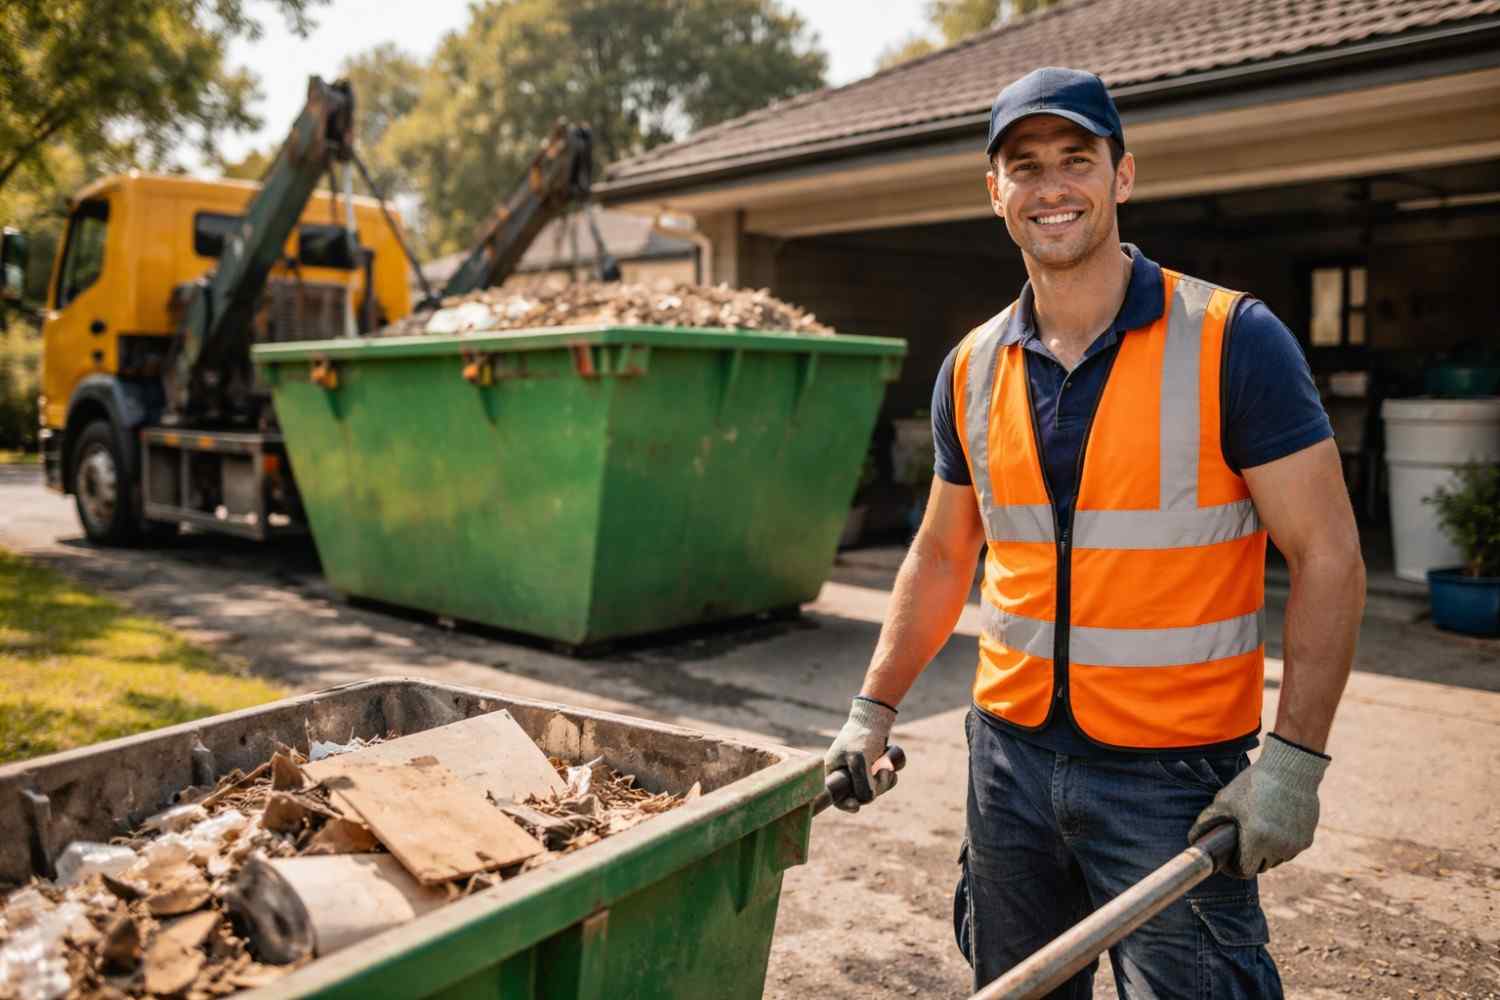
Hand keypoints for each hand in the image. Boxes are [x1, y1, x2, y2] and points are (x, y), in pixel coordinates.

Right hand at [823, 696, 896, 812]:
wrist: (875, 719)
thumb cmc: (861, 736)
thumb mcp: (858, 758)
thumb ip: (861, 781)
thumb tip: (868, 799)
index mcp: (833, 772)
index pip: (836, 797)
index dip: (845, 804)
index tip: (856, 806)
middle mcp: (845, 776)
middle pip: (861, 796)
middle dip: (874, 786)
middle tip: (881, 772)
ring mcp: (861, 775)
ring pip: (875, 791)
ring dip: (884, 781)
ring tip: (887, 766)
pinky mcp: (873, 772)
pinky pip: (884, 784)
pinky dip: (890, 776)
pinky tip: (890, 766)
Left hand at [1189, 734, 1329, 877]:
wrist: (1291, 770)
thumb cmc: (1254, 783)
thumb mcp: (1225, 800)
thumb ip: (1208, 821)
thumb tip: (1192, 838)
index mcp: (1257, 839)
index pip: (1245, 871)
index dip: (1233, 868)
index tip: (1228, 860)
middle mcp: (1279, 846)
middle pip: (1261, 867)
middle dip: (1249, 859)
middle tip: (1240, 844)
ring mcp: (1295, 844)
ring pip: (1277, 860)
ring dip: (1266, 853)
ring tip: (1257, 834)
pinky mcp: (1307, 839)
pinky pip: (1290, 850)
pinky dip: (1281, 845)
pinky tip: (1273, 829)